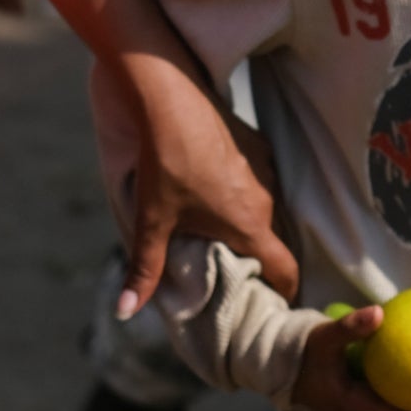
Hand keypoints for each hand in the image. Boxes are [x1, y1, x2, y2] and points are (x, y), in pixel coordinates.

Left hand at [93, 53, 299, 314]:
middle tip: (234, 271)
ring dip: (251, 223)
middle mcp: (268, 199)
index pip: (286, 270)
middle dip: (259, 260)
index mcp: (250, 225)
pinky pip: (260, 180)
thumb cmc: (164, 165)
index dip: (284, 292)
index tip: (271, 303)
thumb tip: (125, 311)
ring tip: (220, 230)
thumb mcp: (151, 221)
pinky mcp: (258, 144)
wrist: (170, 100)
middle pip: (274, 241)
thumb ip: (144, 270)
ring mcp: (266, 168)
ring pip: (267, 209)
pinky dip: (245, 192)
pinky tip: (215, 188)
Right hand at [291, 304, 410, 410]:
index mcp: (358, 408)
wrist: (278, 363)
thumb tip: (380, 312)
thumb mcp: (324, 338)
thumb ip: (350, 328)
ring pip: (401, 404)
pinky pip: (391, 387)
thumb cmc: (302, 352)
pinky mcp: (360, 391)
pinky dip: (409, 376)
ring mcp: (362, 403)